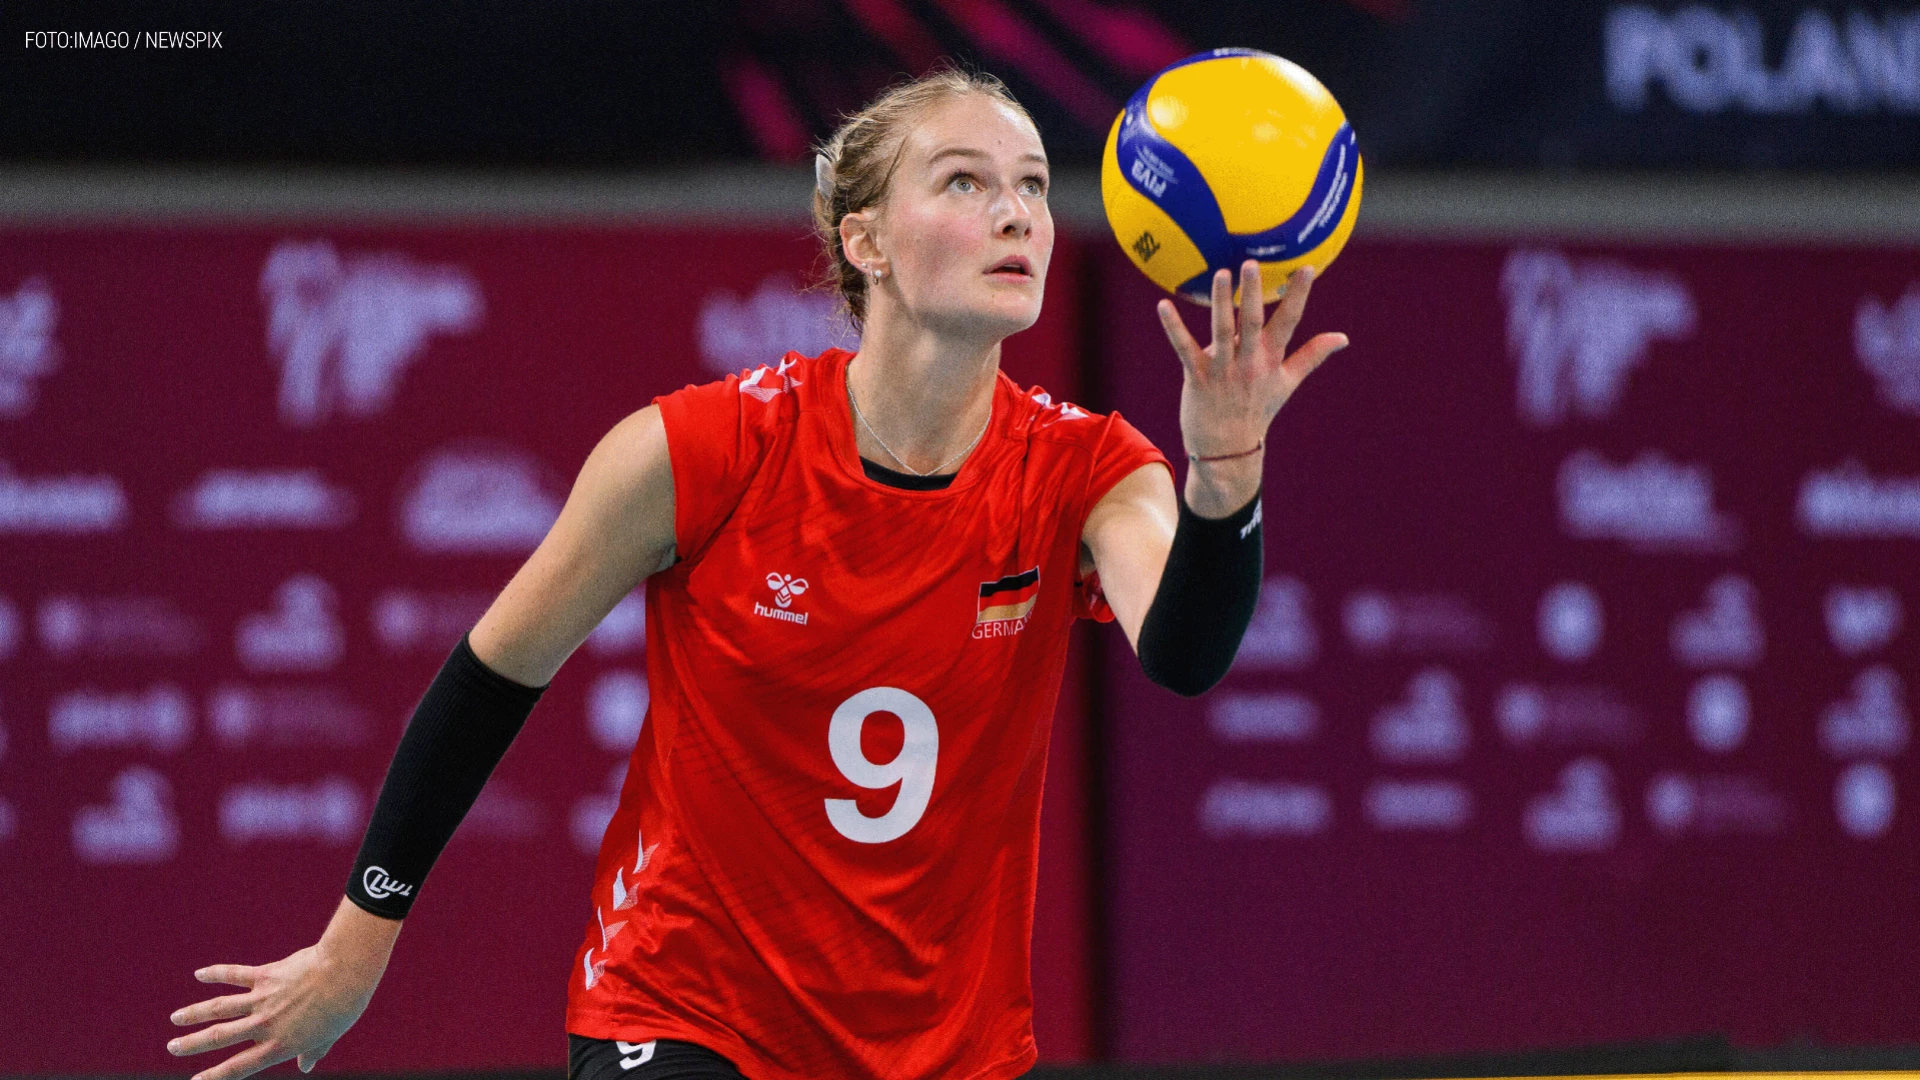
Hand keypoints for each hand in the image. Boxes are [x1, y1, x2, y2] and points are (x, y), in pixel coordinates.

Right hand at [169, 899, 397, 1079]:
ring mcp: (263, 1000)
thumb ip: (314, 1051)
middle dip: (192, 1044)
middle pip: (220, 1037)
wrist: (346, 971)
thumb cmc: (344, 1005)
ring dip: (194, 1013)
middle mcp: (265, 1025)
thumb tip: (307, 1067)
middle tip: (172, 1048)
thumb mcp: (330, 1036)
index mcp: (281, 1045)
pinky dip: (217, 974)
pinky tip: (200, 974)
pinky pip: (236, 975)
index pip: (240, 1067)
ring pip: (219, 1008)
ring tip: (175, 1018)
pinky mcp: (266, 976)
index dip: (215, 1076)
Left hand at [1156, 261, 1348, 459]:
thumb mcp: (1287, 383)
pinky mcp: (1196, 377)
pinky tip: (1163, 305)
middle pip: (1253, 322)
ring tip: (1221, 274)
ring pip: (1222, 331)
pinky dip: (1173, 327)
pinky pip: (1183, 348)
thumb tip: (1343, 337)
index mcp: (1271, 359)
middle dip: (1254, 293)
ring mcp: (1223, 370)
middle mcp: (1249, 363)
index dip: (1298, 295)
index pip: (1289, 322)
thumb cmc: (1256, 410)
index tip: (1307, 267)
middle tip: (1252, 263)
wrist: (1227, 449)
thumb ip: (1312, 356)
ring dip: (1221, 303)